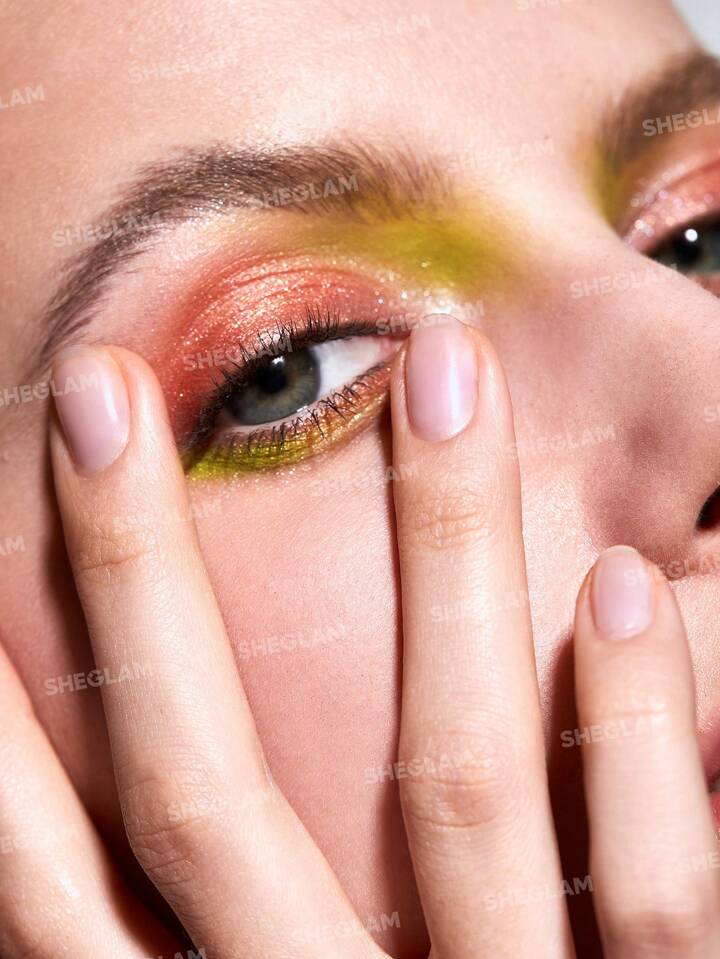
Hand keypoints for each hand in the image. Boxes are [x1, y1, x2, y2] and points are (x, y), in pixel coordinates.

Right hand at [0, 328, 715, 956]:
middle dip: (130, 576)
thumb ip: (197, 947)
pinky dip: (629, 731)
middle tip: (98, 389)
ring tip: (444, 375)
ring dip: (448, 563)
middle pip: (202, 786)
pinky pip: (657, 887)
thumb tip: (91, 827)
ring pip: (453, 783)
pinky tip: (616, 580)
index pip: (57, 895)